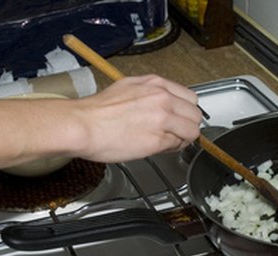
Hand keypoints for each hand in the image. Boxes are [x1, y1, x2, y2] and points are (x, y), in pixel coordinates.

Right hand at [74, 74, 201, 161]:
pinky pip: (177, 146)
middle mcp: (163, 99)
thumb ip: (151, 94)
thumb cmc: (97, 111)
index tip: (180, 118)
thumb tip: (163, 104)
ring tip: (166, 141)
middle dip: (187, 125)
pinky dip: (170, 149)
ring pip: (191, 132)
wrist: (82, 125)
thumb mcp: (128, 87)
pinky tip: (156, 147)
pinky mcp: (158, 140)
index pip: (190, 98)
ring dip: (182, 139)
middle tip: (176, 133)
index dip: (185, 111)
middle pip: (195, 115)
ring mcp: (163, 119)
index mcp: (156, 84)